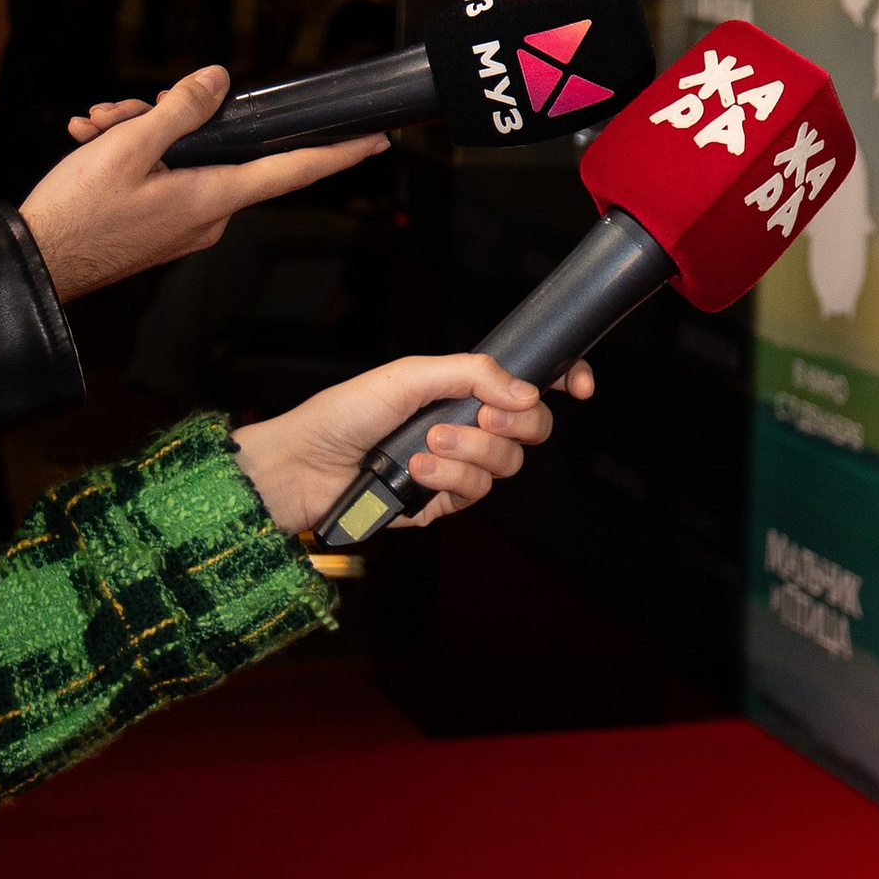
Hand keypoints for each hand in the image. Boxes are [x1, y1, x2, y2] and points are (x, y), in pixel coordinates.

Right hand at [18, 67, 388, 304]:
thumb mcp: (130, 144)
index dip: (338, 153)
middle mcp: (210, 217)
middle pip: (218, 147)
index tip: (377, 140)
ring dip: (138, 134)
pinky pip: (163, 177)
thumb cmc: (78, 212)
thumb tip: (218, 81)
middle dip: (169, 117)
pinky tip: (92, 141)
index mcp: (215, 198)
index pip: (293, 170)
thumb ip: (183, 110)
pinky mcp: (162, 228)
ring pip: (183, 157)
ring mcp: (186, 226)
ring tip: (93, 128)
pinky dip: (130, 155)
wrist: (33, 265)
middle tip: (116, 113)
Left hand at [232, 349, 596, 542]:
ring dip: (469, 454)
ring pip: (505, 465)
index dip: (563, 381)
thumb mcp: (409, 376)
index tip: (577, 386)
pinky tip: (416, 473)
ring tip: (426, 447)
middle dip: (513, 424)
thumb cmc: (343, 413)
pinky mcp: (440, 504)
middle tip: (480, 418)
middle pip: (530, 428)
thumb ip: (473, 374)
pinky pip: (473, 496)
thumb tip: (529, 391)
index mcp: (461, 388)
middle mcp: (465, 426)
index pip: (529, 383)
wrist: (301, 467)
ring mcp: (455, 466)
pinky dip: (448, 482)